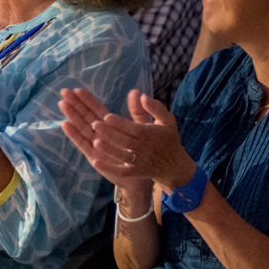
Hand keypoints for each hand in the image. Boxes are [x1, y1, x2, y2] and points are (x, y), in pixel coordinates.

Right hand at [60, 88, 153, 206]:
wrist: (143, 176)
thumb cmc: (142, 151)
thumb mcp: (142, 128)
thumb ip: (138, 111)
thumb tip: (136, 91)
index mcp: (111, 125)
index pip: (97, 110)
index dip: (87, 100)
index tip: (76, 89)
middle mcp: (100, 134)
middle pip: (86, 116)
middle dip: (75, 104)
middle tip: (63, 91)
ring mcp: (95, 145)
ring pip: (82, 127)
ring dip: (72, 115)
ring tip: (62, 104)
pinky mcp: (94, 157)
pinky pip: (82, 144)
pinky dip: (74, 135)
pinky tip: (65, 124)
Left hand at [62, 88, 194, 189]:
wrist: (174, 166)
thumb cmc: (167, 139)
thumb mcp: (167, 120)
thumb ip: (155, 107)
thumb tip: (143, 96)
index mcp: (150, 134)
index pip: (133, 128)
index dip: (120, 123)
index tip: (106, 116)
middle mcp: (144, 148)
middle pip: (125, 141)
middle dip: (110, 133)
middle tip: (94, 124)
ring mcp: (139, 162)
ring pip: (122, 156)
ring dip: (108, 149)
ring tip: (94, 141)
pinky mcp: (135, 172)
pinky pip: (121, 171)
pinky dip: (109, 168)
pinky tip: (95, 162)